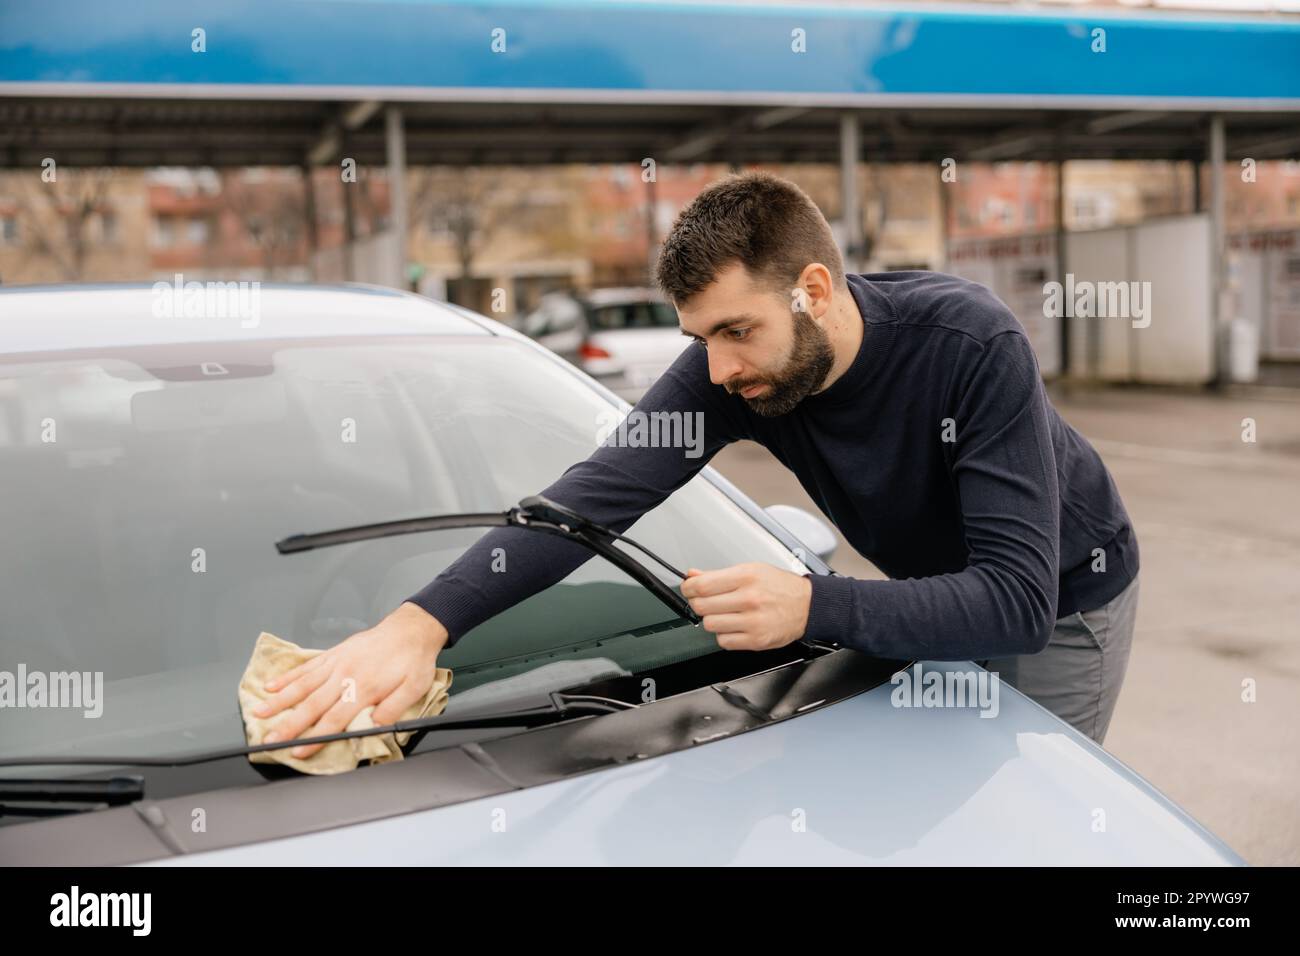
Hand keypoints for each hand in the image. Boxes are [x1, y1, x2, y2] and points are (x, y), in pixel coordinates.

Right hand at [253, 601, 448, 758]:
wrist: (412, 629)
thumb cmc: (413, 660)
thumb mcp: (414, 688)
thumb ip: (393, 709)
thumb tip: (373, 727)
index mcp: (365, 687)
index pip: (334, 719)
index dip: (314, 737)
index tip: (297, 751)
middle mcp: (346, 675)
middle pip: (312, 705)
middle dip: (288, 725)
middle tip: (268, 739)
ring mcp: (337, 663)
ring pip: (302, 684)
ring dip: (279, 700)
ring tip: (259, 712)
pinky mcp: (334, 653)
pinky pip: (307, 667)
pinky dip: (288, 677)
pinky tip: (271, 685)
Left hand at [681, 562, 811, 651]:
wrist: (808, 606)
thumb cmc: (780, 587)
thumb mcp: (751, 570)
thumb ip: (719, 574)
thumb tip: (693, 575)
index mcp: (746, 577)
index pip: (702, 585)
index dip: (689, 588)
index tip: (688, 588)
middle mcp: (749, 599)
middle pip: (702, 606)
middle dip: (699, 603)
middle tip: (706, 601)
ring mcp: (753, 621)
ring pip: (710, 625)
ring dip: (712, 620)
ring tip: (724, 614)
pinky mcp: (756, 640)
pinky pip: (723, 641)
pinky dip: (724, 635)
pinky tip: (733, 626)